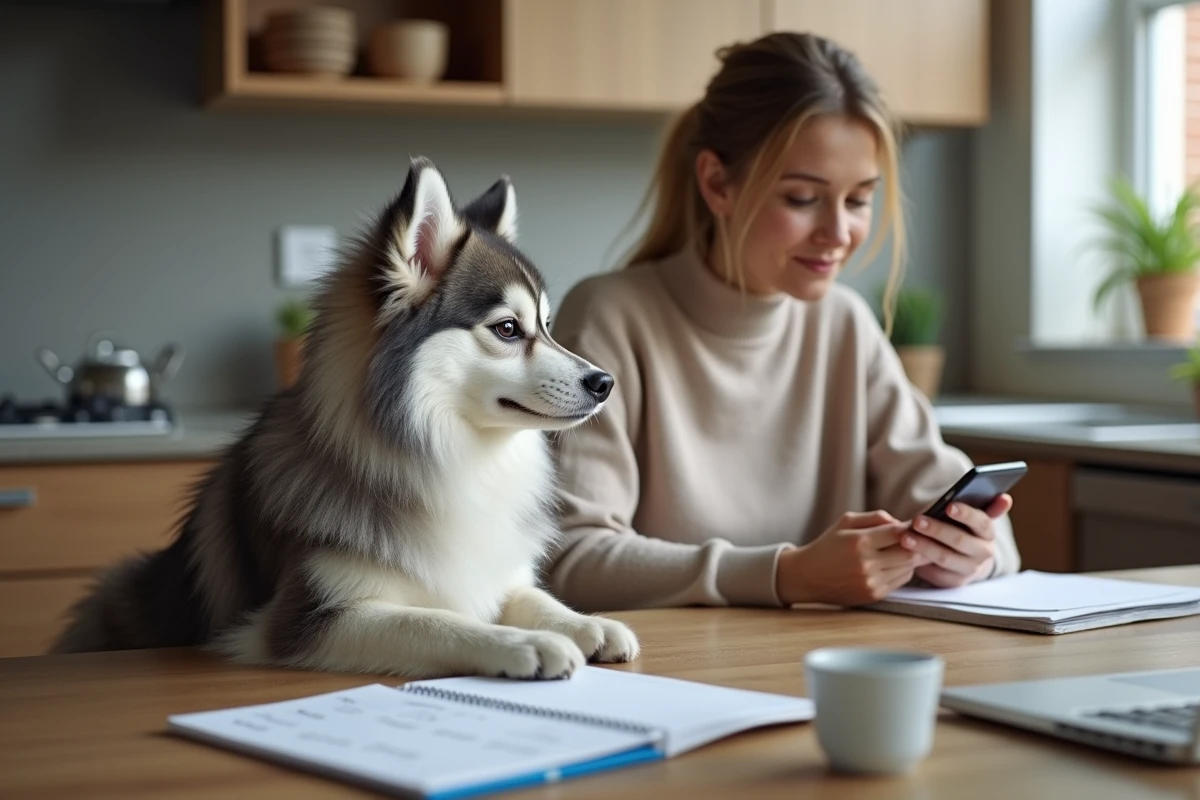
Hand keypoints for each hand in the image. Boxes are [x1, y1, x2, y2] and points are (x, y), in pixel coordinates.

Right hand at [776, 510, 923, 606]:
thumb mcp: (846, 521)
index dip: (910, 528)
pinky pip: (900, 581)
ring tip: (902, 550)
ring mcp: (871, 581)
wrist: (808, 576)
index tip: (914, 526)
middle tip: (916, 539)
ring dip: (909, 558)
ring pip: (908, 568)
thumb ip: (876, 517)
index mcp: (859, 541)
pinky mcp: (873, 594)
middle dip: (915, 545)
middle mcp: (867, 563)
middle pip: (909, 553)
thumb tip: (902, 523)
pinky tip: (892, 564)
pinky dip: (902, 571)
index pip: (899, 533)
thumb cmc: (828, 545)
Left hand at [900, 494, 1013, 587]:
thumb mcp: (973, 519)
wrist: (965, 561)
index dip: (966, 514)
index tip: (949, 506)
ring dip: (924, 547)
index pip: (981, 522)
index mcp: (988, 533)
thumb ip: (986, 506)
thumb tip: (1005, 498)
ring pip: (945, 558)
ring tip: (906, 537)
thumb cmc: (964, 530)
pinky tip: (906, 555)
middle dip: (937, 530)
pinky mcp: (954, 582)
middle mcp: (983, 553)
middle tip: (917, 520)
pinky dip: (921, 564)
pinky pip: (936, 574)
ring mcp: (969, 569)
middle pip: (959, 540)